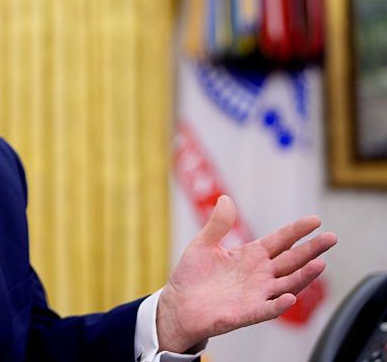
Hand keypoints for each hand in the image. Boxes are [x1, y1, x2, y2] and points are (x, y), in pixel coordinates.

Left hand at [157, 195, 336, 352]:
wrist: (179, 304)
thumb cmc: (192, 275)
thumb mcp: (203, 244)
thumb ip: (217, 225)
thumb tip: (225, 198)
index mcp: (251, 255)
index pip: (280, 240)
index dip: (297, 230)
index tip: (316, 220)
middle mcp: (260, 274)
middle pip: (291, 260)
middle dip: (311, 250)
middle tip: (332, 238)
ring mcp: (257, 294)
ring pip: (287, 283)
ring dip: (304, 276)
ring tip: (320, 263)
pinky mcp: (248, 313)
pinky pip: (268, 309)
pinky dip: (279, 304)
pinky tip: (290, 296)